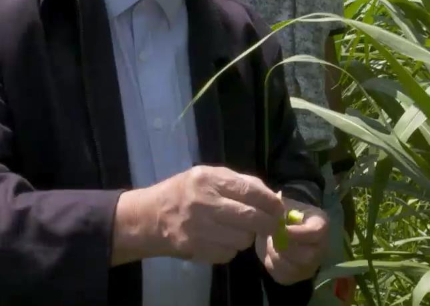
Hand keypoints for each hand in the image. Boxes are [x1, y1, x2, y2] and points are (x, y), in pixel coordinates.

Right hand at [112, 165, 284, 264]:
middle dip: (268, 224)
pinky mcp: (195, 249)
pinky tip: (221, 240)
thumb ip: (241, 183)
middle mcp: (204, 202)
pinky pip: (228, 253)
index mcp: (210, 179)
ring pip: (242, 239)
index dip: (271, 203)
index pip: (252, 192)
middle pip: (251, 218)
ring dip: (246, 237)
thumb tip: (273, 197)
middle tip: (272, 225)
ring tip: (237, 230)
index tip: (279, 209)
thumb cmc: (185, 192)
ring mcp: (198, 228)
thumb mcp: (209, 176)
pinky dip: (230, 249)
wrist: (150, 217)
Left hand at [254, 196, 329, 284]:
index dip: (297, 233)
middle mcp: (321, 248)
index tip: (280, 229)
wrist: (284, 226)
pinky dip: (271, 264)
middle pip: (306, 257)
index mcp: (321, 225)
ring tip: (270, 243)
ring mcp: (311, 265)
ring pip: (293, 269)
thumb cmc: (286, 212)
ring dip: (275, 256)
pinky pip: (282, 276)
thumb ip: (281, 207)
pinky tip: (271, 252)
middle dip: (284, 248)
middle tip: (272, 236)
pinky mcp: (297, 276)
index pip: (316, 233)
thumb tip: (273, 210)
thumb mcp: (285, 204)